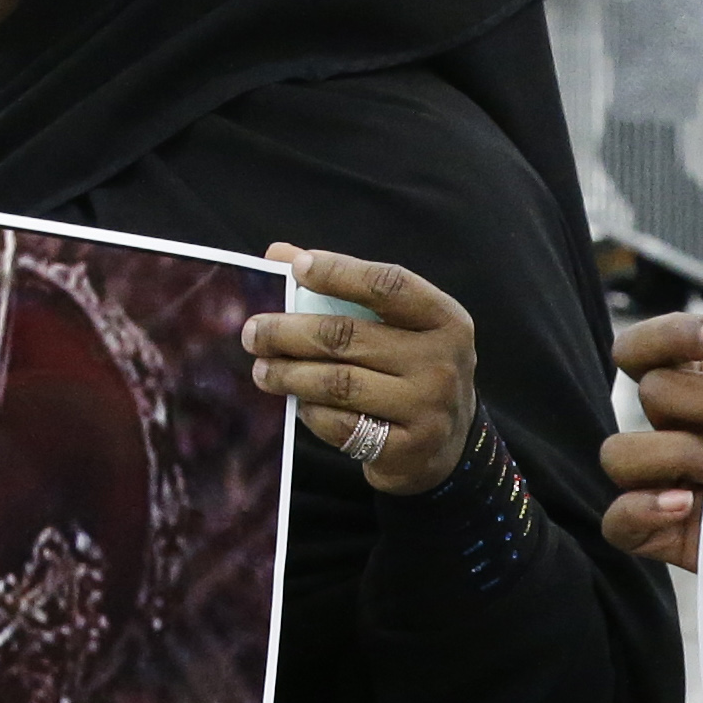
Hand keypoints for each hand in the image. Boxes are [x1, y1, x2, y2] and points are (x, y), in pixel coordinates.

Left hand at [240, 247, 479, 494]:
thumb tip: (278, 254)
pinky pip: (342, 425)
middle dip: (289, 332)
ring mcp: (428, 407)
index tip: (296, 268)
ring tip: (262, 370)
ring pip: (339, 383)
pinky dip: (311, 412)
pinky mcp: (408, 449)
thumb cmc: (410, 369)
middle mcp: (442, 362)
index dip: (340, 272)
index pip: (389, 285)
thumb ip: (344, 287)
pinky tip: (298, 402)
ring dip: (289, 374)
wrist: (449, 443)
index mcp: (445, 320)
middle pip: (349, 336)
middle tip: (253, 332)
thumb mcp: (396, 326)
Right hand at [598, 274, 702, 566]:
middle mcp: (680, 429)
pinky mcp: (675, 535)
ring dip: (677, 454)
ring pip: (618, 454)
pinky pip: (618, 521)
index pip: (642, 347)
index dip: (669, 335)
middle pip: (650, 394)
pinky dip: (640, 508)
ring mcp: (673, 481)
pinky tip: (688, 504)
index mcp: (702, 383)